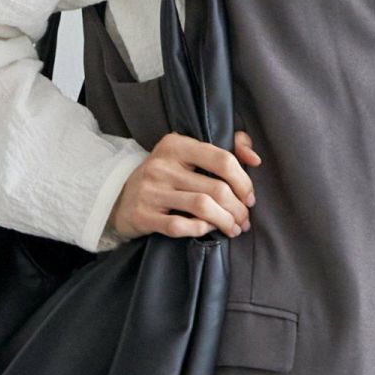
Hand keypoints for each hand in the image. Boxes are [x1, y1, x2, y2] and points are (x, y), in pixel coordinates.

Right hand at [108, 129, 260, 240]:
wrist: (119, 199)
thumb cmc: (165, 177)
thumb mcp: (188, 155)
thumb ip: (226, 148)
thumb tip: (254, 158)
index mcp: (176, 145)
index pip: (222, 159)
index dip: (243, 182)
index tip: (249, 198)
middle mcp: (162, 165)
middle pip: (216, 188)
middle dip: (238, 208)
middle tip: (244, 220)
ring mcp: (150, 191)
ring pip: (202, 207)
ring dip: (225, 221)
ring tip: (233, 228)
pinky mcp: (143, 215)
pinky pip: (180, 226)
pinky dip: (201, 230)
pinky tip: (208, 230)